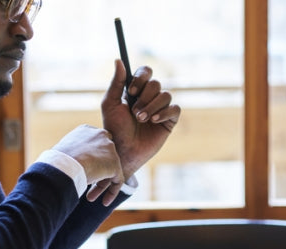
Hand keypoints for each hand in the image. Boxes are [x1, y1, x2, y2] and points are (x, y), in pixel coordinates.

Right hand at [52, 125, 124, 205]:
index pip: (94, 145)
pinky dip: (111, 192)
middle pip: (103, 156)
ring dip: (100, 185)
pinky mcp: (115, 164)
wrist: (64, 165)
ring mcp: (110, 150)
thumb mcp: (62, 152)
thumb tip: (67, 165)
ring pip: (108, 170)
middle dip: (96, 172)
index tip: (81, 171)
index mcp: (86, 130)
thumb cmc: (56, 160)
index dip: (89, 160)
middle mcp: (101, 136)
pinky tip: (105, 202)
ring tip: (90, 198)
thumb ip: (72, 154)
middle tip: (87, 184)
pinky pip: (117, 180)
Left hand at [101, 60, 180, 179]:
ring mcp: (160, 108)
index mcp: (136, 90)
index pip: (145, 72)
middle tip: (135, 113)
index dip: (141, 77)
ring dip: (152, 107)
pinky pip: (174, 108)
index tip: (132, 90)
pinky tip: (154, 121)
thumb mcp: (110, 104)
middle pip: (156, 84)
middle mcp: (149, 97)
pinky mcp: (169, 120)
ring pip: (165, 95)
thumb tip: (118, 60)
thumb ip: (116, 82)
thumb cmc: (114, 129)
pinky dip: (164, 113)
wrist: (123, 151)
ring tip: (142, 120)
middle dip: (145, 98)